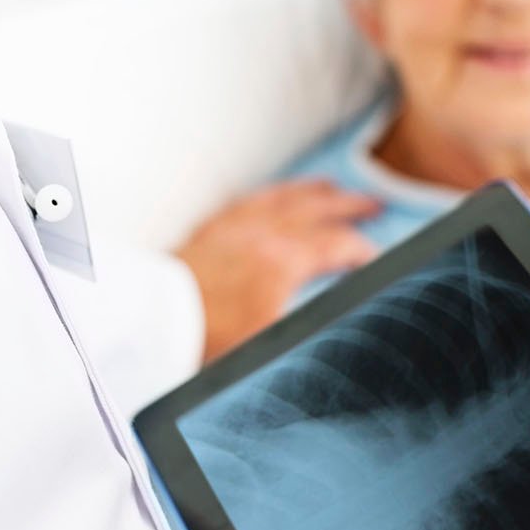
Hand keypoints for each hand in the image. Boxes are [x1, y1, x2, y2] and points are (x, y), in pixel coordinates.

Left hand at [173, 181, 380, 361]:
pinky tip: (267, 199)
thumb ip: (309, 327)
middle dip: (348, 206)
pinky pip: (243, 203)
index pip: (337, 244)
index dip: (362, 250)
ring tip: (327, 187)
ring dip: (309, 192)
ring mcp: (232, 230)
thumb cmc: (207, 337)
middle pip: (315, 210)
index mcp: (284, 259)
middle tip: (371, 203)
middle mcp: (261, 235)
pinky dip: (265, 197)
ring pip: (280, 199)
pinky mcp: (207, 234)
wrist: (154, 323)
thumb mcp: (272, 342)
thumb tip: (338, 322)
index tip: (375, 257)